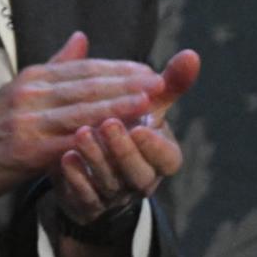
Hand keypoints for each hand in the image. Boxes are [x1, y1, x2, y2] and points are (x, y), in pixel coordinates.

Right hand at [0, 32, 164, 201]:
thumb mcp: (22, 90)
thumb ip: (56, 66)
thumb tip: (81, 38)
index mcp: (35, 77)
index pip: (86, 68)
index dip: (121, 69)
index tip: (151, 70)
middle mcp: (31, 94)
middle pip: (89, 86)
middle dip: (128, 84)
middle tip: (161, 82)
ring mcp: (28, 121)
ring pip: (82, 111)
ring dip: (118, 107)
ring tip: (149, 103)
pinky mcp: (27, 149)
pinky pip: (68, 142)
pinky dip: (95, 138)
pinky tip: (117, 137)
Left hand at [54, 48, 199, 224]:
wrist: (99, 168)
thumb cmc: (129, 131)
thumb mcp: (150, 108)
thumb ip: (169, 84)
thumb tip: (192, 54)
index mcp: (161, 158)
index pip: (167, 158)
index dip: (155, 145)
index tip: (141, 125)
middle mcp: (142, 179)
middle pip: (139, 173)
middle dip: (123, 149)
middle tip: (108, 124)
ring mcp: (115, 194)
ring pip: (110, 183)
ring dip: (96, 158)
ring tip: (81, 134)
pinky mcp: (89, 203)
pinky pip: (84, 196)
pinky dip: (75, 178)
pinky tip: (64, 158)